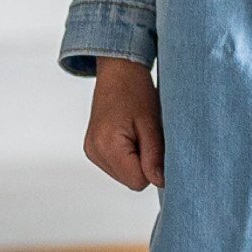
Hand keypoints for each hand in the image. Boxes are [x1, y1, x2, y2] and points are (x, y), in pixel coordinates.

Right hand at [84, 57, 164, 190]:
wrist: (117, 69)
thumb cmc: (134, 89)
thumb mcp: (151, 122)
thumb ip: (154, 156)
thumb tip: (160, 181)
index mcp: (108, 145)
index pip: (138, 181)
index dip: (152, 166)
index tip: (154, 143)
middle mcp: (95, 151)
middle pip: (130, 180)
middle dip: (143, 163)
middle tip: (145, 134)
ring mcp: (91, 150)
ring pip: (124, 175)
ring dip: (135, 160)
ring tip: (136, 132)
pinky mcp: (92, 148)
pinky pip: (116, 166)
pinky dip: (126, 155)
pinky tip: (128, 134)